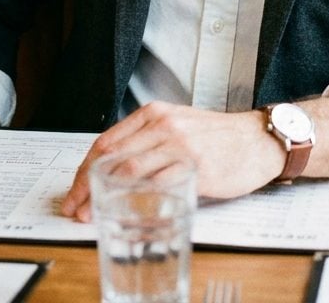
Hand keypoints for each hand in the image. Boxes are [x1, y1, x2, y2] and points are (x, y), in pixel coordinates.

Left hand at [61, 102, 284, 221]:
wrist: (256, 139)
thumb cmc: (216, 137)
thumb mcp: (177, 125)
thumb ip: (147, 139)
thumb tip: (111, 169)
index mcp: (154, 113)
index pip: (106, 141)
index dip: (82, 170)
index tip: (73, 192)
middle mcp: (163, 124)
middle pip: (111, 156)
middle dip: (85, 186)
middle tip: (74, 209)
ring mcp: (178, 144)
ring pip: (129, 170)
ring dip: (103, 196)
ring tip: (92, 215)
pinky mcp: (194, 166)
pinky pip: (157, 184)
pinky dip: (136, 201)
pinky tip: (126, 214)